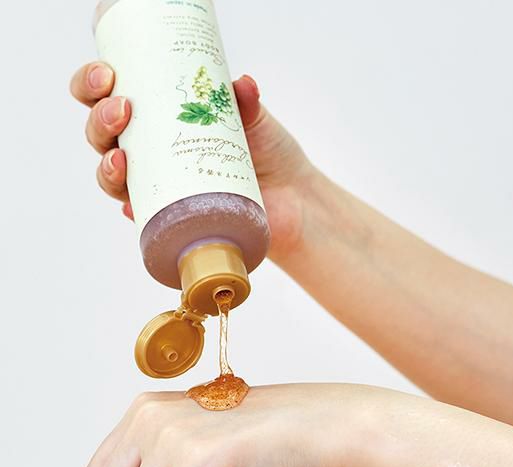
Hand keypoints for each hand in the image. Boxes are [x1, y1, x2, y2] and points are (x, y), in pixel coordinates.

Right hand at [70, 62, 316, 262]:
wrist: (293, 199)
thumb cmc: (268, 153)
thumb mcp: (256, 120)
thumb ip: (246, 101)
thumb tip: (243, 84)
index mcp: (159, 119)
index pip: (110, 97)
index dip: (94, 85)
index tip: (107, 75)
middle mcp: (151, 154)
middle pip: (101, 135)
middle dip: (99, 120)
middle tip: (123, 109)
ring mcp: (159, 188)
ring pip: (113, 178)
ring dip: (106, 167)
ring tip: (122, 157)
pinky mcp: (173, 219)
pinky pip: (143, 219)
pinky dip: (133, 211)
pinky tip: (133, 206)